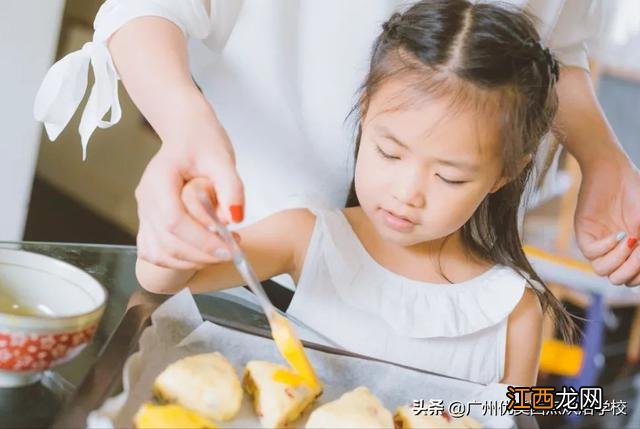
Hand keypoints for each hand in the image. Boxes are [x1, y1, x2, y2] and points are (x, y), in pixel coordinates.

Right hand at [135, 109, 243, 269]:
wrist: (186, 133)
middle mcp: (145, 199)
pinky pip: (155, 252)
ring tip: (220, 251)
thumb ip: (231, 187)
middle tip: (233, 250)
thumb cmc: (202, 142)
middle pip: (166, 242)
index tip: (229, 247)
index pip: (174, 221)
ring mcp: (144, 213)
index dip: (201, 240)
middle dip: (202, 254)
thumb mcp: (222, 158)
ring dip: (191, 261)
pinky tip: (201, 254)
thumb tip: (235, 218)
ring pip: (159, 252)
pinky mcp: (149, 222)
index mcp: (158, 180)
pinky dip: (177, 261)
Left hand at [575, 155, 639, 285]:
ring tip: (629, 240)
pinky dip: (606, 248)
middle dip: (632, 269)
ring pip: (602, 271)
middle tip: (639, 248)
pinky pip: (590, 253)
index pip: (634, 279)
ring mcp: (599, 242)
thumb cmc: (637, 192)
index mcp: (632, 250)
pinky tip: (617, 234)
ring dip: (619, 260)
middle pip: (619, 279)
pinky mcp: (584, 232)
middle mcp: (615, 250)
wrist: (615, 171)